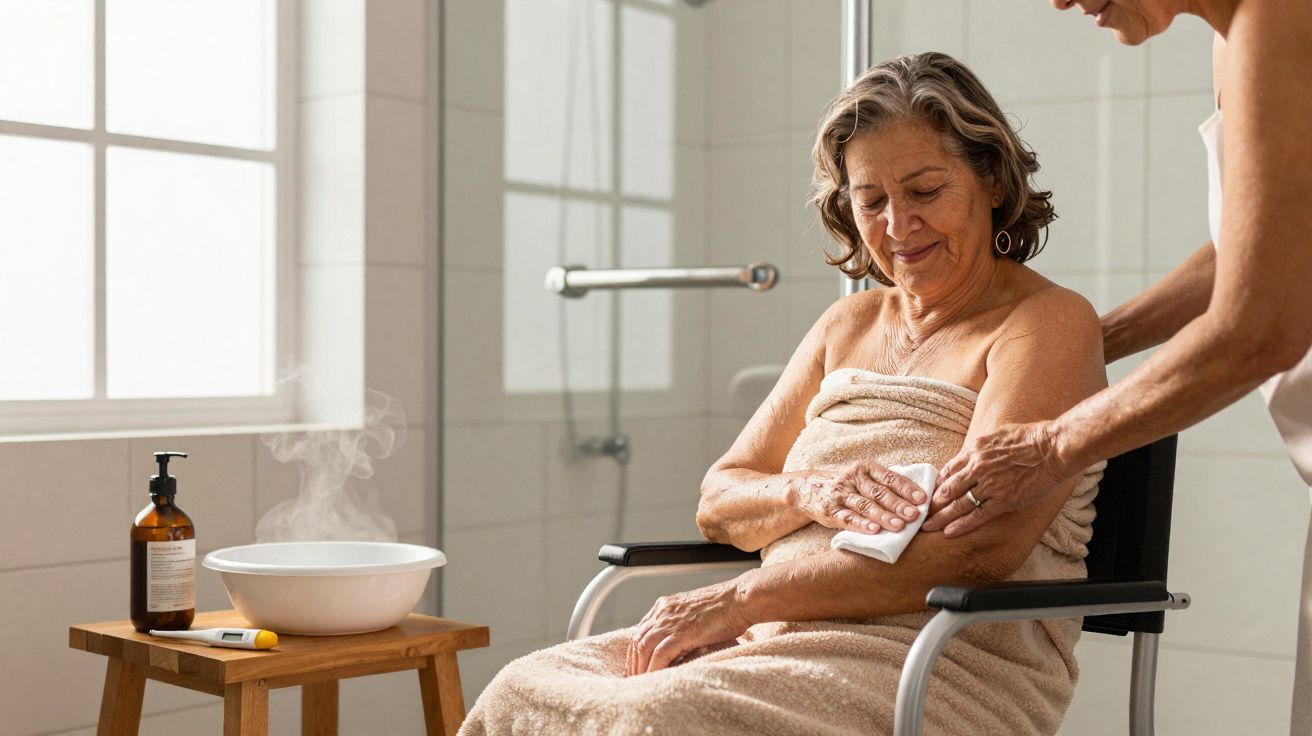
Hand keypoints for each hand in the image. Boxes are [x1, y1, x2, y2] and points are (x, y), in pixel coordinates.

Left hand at [626, 579, 750, 675]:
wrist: (741, 599)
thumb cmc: (726, 607)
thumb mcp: (696, 613)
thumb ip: (682, 624)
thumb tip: (679, 644)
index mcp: (665, 605)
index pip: (640, 630)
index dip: (635, 650)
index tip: (636, 665)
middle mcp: (663, 612)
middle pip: (637, 640)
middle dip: (633, 662)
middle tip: (634, 679)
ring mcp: (670, 621)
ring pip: (644, 649)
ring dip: (640, 668)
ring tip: (641, 683)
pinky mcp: (681, 633)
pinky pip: (659, 655)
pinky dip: (653, 669)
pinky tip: (654, 679)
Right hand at [796, 461, 926, 533]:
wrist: (811, 489)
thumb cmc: (850, 487)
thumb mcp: (865, 478)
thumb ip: (887, 484)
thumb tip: (920, 497)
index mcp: (865, 468)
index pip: (889, 477)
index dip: (906, 488)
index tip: (922, 499)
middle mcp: (852, 478)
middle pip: (878, 492)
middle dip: (898, 504)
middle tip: (913, 515)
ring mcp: (840, 494)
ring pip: (864, 505)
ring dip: (883, 516)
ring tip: (898, 526)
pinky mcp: (830, 511)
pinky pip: (848, 518)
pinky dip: (861, 525)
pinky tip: (874, 530)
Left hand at [922, 420, 1071, 536]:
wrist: (1054, 448)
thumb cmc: (1032, 437)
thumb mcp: (1000, 434)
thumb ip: (985, 445)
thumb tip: (977, 449)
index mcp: (976, 451)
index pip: (949, 470)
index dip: (938, 483)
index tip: (932, 492)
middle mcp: (977, 468)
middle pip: (947, 489)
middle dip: (932, 503)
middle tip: (920, 513)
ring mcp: (989, 486)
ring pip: (958, 504)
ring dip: (940, 517)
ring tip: (926, 526)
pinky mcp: (1003, 501)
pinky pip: (977, 515)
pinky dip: (961, 525)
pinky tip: (949, 532)